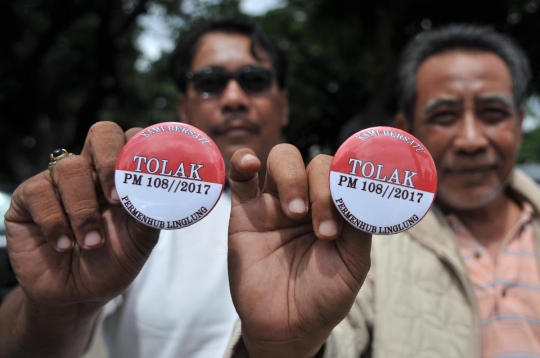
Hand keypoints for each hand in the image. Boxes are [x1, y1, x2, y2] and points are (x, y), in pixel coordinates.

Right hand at [4, 122, 159, 310]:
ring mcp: (59, 182)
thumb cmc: (113, 262)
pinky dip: (55, 223)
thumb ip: (151, 212)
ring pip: (70, 169)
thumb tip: (166, 191)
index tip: (144, 176)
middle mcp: (93, 172)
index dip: (139, 148)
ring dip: (83, 211)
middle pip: (102, 134)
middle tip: (115, 199)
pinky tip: (64, 245)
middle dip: (110, 160)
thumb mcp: (140, 240)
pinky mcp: (28, 199)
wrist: (79, 295)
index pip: (132, 140)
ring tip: (91, 243)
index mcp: (123, 175)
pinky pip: (39, 193)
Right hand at [228, 144, 371, 357]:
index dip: (345, 180)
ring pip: (282, 159)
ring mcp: (274, 204)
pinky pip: (240, 176)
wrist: (288, 327)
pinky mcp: (245, 213)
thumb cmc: (323, 295)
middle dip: (322, 188)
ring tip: (294, 213)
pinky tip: (251, 164)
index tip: (349, 203)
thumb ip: (358, 224)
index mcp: (335, 208)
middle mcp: (307, 200)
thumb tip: (360, 188)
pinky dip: (243, 161)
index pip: (342, 174)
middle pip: (315, 164)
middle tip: (324, 230)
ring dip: (292, 178)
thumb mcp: (353, 262)